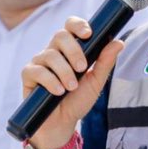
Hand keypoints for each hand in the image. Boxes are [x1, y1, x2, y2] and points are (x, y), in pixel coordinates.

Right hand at [20, 17, 125, 148]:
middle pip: (60, 35)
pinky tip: (58, 91)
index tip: (88, 34)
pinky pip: (38, 71)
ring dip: (64, 72)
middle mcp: (53, 52)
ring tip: (71, 87)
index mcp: (70, 49)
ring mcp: (39, 62)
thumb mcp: (96, 82)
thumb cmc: (77, 101)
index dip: (78, 25)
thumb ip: (106, 62)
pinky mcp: (28, 75)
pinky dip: (51, 81)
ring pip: (50, 55)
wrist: (62, 123)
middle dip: (74, 51)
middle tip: (82, 68)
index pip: (70, 26)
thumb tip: (118, 42)